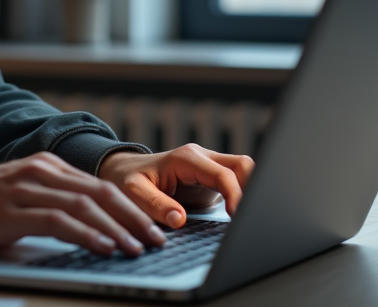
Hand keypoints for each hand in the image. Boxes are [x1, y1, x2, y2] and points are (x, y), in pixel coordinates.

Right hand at [0, 152, 166, 256]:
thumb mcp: (17, 200)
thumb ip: (50, 206)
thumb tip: (90, 230)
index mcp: (44, 165)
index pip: (99, 185)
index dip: (131, 207)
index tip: (152, 228)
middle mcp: (39, 171)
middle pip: (100, 192)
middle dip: (134, 217)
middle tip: (157, 240)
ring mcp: (25, 188)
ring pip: (85, 205)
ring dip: (117, 229)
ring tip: (138, 248)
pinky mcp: (11, 209)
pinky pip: (59, 221)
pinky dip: (87, 234)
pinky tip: (103, 247)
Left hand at [97, 145, 254, 229]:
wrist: (124, 171)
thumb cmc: (127, 179)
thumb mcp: (133, 191)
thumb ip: (155, 205)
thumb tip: (179, 219)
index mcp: (186, 159)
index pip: (223, 174)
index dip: (235, 195)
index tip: (237, 217)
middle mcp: (201, 159)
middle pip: (242, 165)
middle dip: (253, 187)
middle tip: (250, 217)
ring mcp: (208, 168)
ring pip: (242, 171)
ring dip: (250, 191)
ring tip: (248, 218)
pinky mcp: (210, 180)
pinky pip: (235, 183)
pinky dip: (243, 196)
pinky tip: (241, 217)